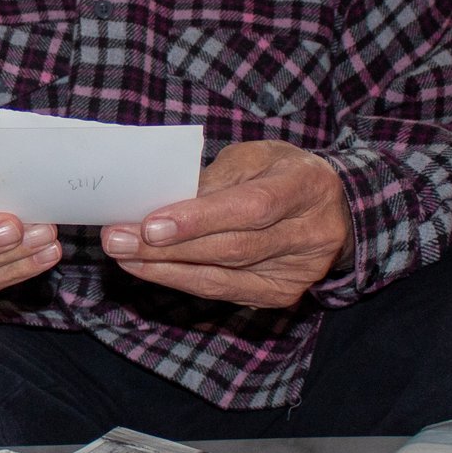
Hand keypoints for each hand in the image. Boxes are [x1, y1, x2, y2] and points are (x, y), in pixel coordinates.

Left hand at [98, 140, 353, 308]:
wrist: (334, 210)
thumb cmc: (282, 173)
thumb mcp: (256, 157)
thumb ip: (215, 178)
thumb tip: (162, 200)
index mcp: (306, 186)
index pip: (250, 207)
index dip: (199, 219)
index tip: (151, 224)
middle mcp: (309, 234)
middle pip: (231, 247)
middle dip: (167, 248)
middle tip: (117, 239)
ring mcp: (298, 272)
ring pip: (223, 276)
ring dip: (165, 268)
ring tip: (122, 255)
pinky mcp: (280, 295)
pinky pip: (222, 291)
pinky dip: (181, 280)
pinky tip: (149, 269)